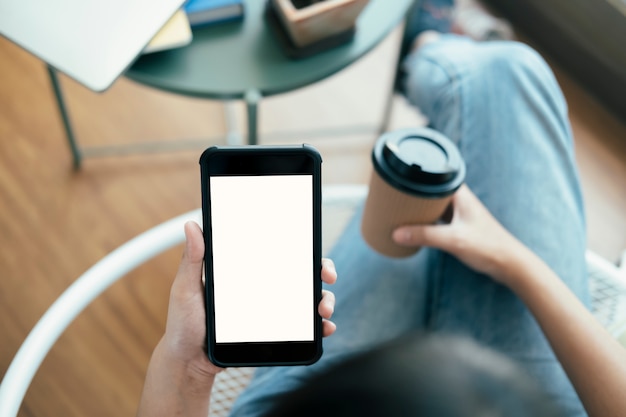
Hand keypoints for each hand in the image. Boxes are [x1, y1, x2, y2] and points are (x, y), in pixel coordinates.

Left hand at [137, 222, 338, 416]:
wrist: (189, 362)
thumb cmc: (184, 324)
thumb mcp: (186, 289)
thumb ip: (192, 260)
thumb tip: (192, 225)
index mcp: (246, 273)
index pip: (278, 254)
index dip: (300, 248)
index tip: (313, 249)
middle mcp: (263, 289)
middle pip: (301, 274)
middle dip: (322, 271)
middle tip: (328, 277)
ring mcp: (271, 311)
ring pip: (307, 299)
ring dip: (324, 300)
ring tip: (324, 311)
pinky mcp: (274, 333)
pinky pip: (303, 328)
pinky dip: (319, 326)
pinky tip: (324, 328)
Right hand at [392, 185, 525, 283]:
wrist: (510, 264)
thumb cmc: (488, 247)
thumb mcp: (452, 240)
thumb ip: (424, 236)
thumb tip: (396, 234)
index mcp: (461, 195)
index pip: (436, 177)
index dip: (419, 177)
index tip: (401, 180)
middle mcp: (461, 201)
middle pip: (433, 192)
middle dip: (416, 195)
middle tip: (395, 197)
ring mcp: (461, 215)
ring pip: (435, 207)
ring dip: (421, 209)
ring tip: (401, 212)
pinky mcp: (461, 228)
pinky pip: (439, 220)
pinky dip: (427, 222)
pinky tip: (417, 227)